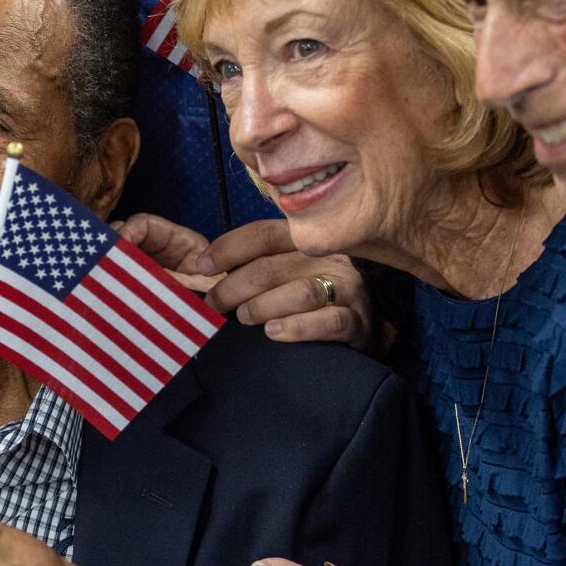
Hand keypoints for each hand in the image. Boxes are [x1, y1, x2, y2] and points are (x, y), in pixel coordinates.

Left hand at [131, 216, 372, 349]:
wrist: (363, 331)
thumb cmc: (312, 300)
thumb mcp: (288, 273)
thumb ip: (257, 265)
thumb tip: (206, 267)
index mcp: (307, 241)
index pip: (264, 234)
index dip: (229, 248)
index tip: (201, 265)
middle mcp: (329, 258)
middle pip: (273, 266)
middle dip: (234, 285)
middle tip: (214, 304)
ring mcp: (348, 289)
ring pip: (300, 292)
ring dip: (262, 305)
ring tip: (243, 317)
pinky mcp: (358, 321)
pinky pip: (328, 321)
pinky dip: (296, 327)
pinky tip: (273, 332)